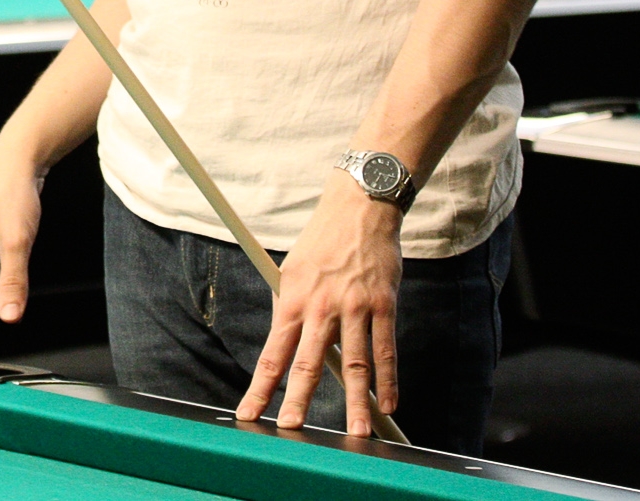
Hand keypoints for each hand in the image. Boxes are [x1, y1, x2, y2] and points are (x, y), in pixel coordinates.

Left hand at [236, 173, 402, 434]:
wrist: (358, 209)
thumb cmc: (322, 244)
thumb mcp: (291, 271)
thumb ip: (291, 308)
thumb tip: (284, 345)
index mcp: (291, 301)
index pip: (273, 354)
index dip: (261, 387)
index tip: (250, 414)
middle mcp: (320, 307)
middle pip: (308, 364)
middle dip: (299, 401)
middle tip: (291, 430)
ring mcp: (354, 306)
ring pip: (354, 364)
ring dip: (355, 402)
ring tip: (355, 432)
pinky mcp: (382, 303)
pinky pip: (386, 348)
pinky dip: (389, 380)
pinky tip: (389, 404)